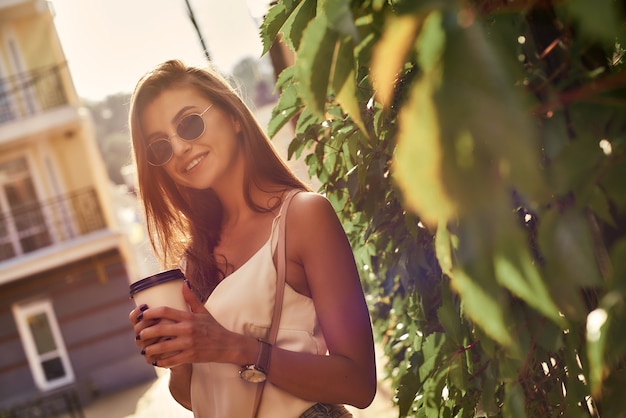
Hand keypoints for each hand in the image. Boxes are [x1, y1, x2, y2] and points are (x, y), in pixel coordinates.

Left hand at [131, 282, 252, 367]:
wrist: (228, 345)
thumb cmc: (214, 328)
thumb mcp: (204, 311)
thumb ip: (191, 298)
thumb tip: (183, 283)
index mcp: (189, 317)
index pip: (165, 311)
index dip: (150, 313)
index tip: (141, 315)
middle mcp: (188, 329)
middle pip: (160, 328)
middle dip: (146, 332)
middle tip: (138, 335)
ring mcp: (189, 344)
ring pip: (163, 346)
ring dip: (150, 349)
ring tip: (144, 350)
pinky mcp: (190, 356)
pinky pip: (171, 360)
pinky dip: (161, 361)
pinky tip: (156, 361)